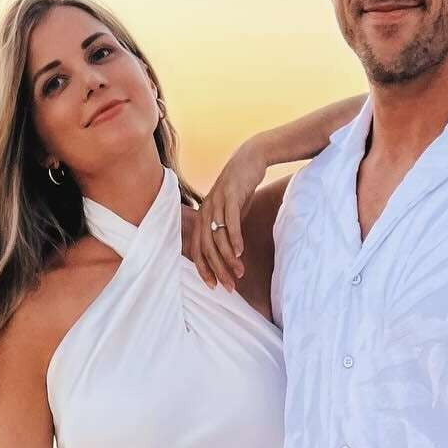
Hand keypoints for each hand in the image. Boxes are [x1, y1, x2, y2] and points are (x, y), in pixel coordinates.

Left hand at [190, 140, 267, 289]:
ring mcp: (216, 203)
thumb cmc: (239, 190)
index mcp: (202, 218)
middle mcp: (205, 211)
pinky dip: (235, 238)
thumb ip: (225, 233)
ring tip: (239, 273)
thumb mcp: (229, 214)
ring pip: (218, 237)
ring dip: (228, 258)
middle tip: (229, 287)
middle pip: (207, 248)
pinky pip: (230, 221)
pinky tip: (240, 253)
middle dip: (217, 270)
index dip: (203, 270)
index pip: (197, 250)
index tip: (213, 286)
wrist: (249, 160)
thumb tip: (228, 256)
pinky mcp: (230, 195)